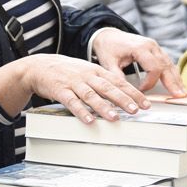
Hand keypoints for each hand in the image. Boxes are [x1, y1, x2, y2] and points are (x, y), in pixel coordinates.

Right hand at [0, 54, 152, 124]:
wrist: (40, 66)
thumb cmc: (68, 71)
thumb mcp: (88, 72)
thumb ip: (104, 81)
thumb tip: (124, 94)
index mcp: (97, 71)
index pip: (119, 82)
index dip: (133, 93)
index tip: (146, 103)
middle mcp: (88, 76)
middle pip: (108, 88)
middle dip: (124, 99)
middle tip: (136, 110)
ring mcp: (74, 83)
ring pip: (92, 95)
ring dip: (104, 107)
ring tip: (115, 117)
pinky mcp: (60, 91)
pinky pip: (72, 102)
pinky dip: (81, 111)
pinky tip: (89, 120)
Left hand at [91, 27, 186, 97]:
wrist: (108, 35)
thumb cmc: (108, 48)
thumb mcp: (108, 63)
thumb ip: (116, 77)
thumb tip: (124, 93)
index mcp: (140, 47)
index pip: (153, 68)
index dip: (150, 82)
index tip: (141, 91)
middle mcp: (151, 46)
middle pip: (166, 66)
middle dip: (173, 82)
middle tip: (179, 96)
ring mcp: (155, 47)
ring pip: (169, 64)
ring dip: (176, 78)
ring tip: (182, 92)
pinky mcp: (156, 50)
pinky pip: (167, 62)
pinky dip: (173, 73)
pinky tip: (178, 83)